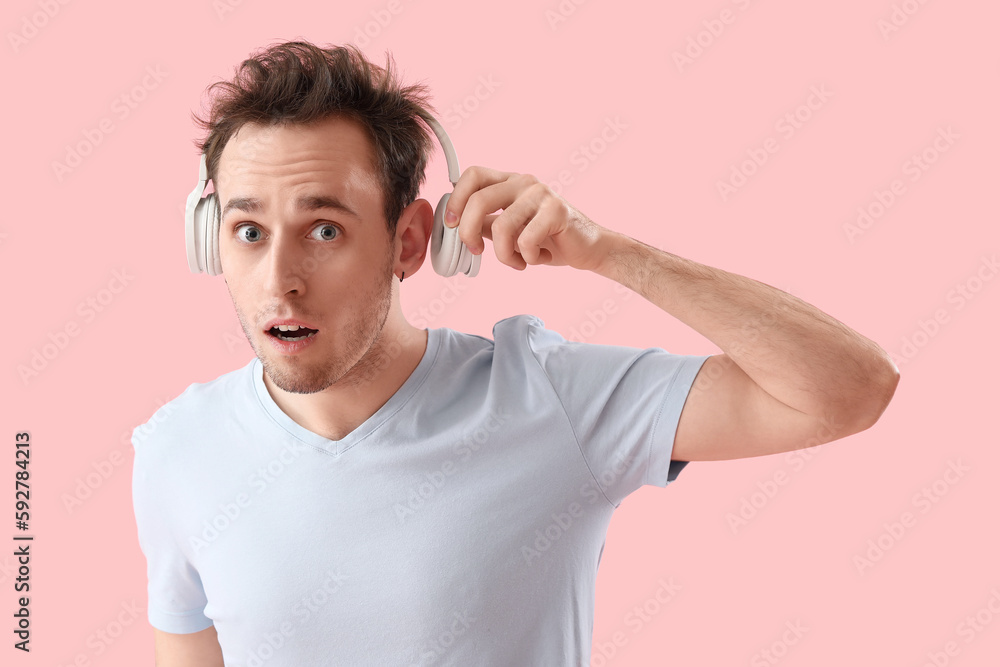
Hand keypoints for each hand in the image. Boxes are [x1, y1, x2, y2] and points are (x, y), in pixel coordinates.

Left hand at [443, 166, 611, 272]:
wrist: (588, 248)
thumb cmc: (547, 240)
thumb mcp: (508, 232)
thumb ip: (484, 224)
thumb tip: (455, 227)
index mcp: (509, 182)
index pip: (472, 175)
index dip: (455, 199)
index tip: (451, 224)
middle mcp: (523, 181)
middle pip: (479, 200)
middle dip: (469, 232)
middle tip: (476, 251)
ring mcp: (540, 193)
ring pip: (501, 227)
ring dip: (504, 255)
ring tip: (517, 260)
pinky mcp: (556, 210)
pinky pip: (525, 241)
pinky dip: (527, 258)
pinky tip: (538, 256)